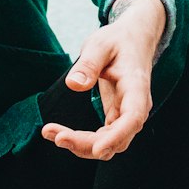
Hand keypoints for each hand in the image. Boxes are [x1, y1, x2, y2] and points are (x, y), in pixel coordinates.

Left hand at [40, 0, 164, 159]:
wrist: (132, 39)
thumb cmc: (117, 40)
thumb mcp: (100, 44)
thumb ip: (88, 64)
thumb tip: (73, 85)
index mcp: (137, 87)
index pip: (133, 118)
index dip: (116, 136)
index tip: (97, 149)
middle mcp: (136, 106)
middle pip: (118, 138)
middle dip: (88, 144)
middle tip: (57, 136)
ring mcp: (127, 115)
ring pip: (109, 144)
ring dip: (82, 145)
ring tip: (51, 134)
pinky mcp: (115, 117)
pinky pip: (101, 137)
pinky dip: (81, 139)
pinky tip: (59, 133)